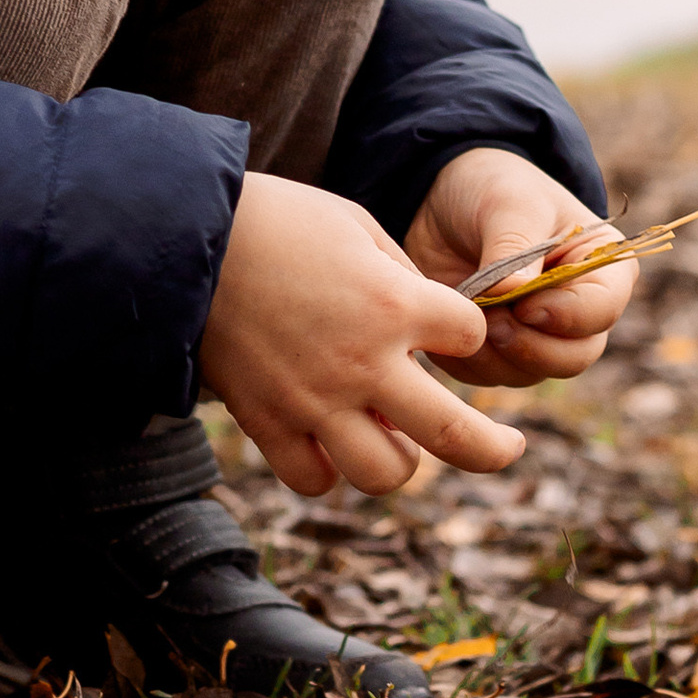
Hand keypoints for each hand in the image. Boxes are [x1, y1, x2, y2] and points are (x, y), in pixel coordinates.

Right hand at [202, 169, 526, 498]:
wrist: (187, 235)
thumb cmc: (277, 219)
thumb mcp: (357, 224)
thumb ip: (403, 276)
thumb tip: (430, 325)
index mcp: (395, 304)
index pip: (469, 338)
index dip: (465, 330)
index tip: (448, 324)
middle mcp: (364, 363)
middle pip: (455, 435)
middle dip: (495, 450)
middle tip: (510, 449)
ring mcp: (315, 401)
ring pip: (385, 474)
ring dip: (402, 462)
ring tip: (400, 444)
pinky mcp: (268, 421)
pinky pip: (314, 478)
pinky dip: (329, 470)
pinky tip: (331, 445)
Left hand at [401, 149, 638, 390]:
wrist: (443, 198)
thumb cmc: (493, 188)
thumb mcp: (509, 203)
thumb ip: (515, 248)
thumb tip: (515, 295)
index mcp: (602, 267)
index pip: (602, 310)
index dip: (566, 317)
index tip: (525, 306)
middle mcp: (578, 309)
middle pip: (573, 357)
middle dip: (529, 347)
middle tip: (491, 320)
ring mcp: (539, 335)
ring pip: (529, 372)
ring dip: (492, 352)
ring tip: (465, 310)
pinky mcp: (500, 349)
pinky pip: (488, 375)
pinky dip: (465, 358)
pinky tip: (447, 321)